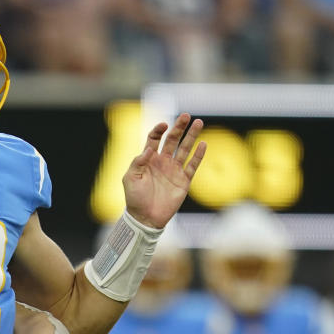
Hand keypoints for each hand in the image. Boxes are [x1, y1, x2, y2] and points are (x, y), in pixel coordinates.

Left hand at [123, 112, 206, 228]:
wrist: (145, 218)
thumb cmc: (134, 198)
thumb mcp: (130, 178)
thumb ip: (138, 162)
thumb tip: (149, 149)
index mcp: (148, 160)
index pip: (154, 139)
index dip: (158, 130)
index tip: (163, 125)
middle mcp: (162, 162)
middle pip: (172, 140)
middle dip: (179, 127)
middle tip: (186, 115)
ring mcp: (174, 170)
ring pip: (185, 149)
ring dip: (192, 136)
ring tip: (199, 122)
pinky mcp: (183, 181)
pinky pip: (192, 165)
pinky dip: (198, 155)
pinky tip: (203, 144)